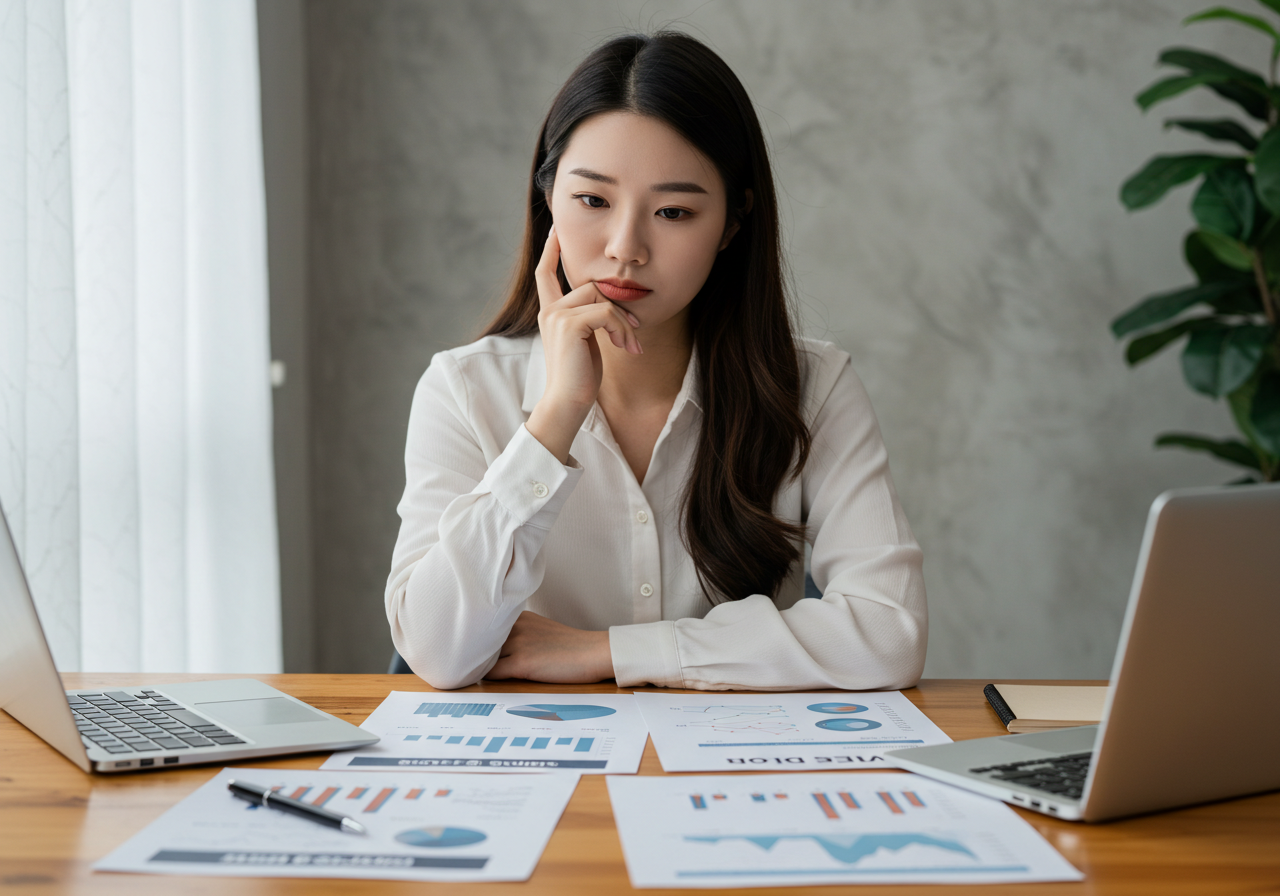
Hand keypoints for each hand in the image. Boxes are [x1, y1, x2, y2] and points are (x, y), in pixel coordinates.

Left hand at [486, 610, 613, 683]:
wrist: (594, 653)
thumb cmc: (572, 647)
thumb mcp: (542, 630)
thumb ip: (520, 634)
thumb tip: (496, 650)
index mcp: (520, 617)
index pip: (487, 629)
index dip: (481, 643)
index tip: (475, 651)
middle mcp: (516, 626)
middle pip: (482, 642)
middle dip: (477, 654)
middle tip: (471, 665)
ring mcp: (518, 643)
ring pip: (484, 657)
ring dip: (479, 667)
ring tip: (478, 676)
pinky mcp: (522, 663)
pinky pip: (491, 673)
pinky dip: (484, 678)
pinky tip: (485, 682)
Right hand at [525, 226, 640, 462]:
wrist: (568, 403)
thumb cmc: (580, 378)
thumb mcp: (587, 342)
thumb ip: (591, 320)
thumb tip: (614, 306)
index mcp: (551, 313)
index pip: (545, 274)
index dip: (550, 251)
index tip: (556, 231)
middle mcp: (550, 311)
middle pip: (592, 286)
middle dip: (618, 307)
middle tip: (634, 331)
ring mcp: (557, 316)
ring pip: (602, 298)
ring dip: (624, 322)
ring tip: (631, 345)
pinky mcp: (569, 325)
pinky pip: (607, 313)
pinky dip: (623, 329)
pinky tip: (627, 349)